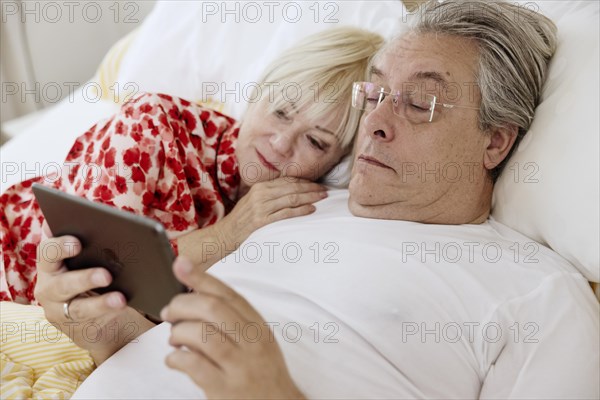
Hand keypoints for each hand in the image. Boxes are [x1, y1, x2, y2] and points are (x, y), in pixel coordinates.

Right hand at [34, 234, 154, 364]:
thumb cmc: (88, 273)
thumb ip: (90, 244)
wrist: (89, 311)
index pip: (47, 251)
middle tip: (106, 275)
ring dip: (100, 303)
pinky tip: (122, 307)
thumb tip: (109, 227)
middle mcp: (49, 287)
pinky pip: (92, 322)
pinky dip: (108, 314)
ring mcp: (59, 311)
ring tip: (120, 299)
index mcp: (49, 264)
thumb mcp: (85, 258)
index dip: (60, 246)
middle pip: (62, 284)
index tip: (77, 243)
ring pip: (78, 308)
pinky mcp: (74, 327)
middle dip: (85, 279)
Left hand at [161, 257, 304, 399]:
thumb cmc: (262, 372)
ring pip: (202, 335)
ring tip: (174, 339)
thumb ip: (232, 319)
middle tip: (169, 312)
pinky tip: (175, 359)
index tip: (180, 264)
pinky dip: (176, 358)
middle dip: (182, 305)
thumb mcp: (256, 341)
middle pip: (212, 309)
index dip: (201, 276)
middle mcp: (252, 343)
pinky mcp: (225, 389)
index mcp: (258, 326)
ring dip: (178, 333)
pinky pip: (194, 365)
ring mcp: (240, 367)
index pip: (227, 294)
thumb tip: (195, 292)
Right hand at [220, 177, 326, 244]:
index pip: (287, 181)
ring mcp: (261, 207)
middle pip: (292, 188)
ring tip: (322, 198)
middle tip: (325, 190)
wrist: (225, 235)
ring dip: (309, 197)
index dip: (305, 181)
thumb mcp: (253, 201)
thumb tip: (292, 191)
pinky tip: (311, 209)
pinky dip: (301, 210)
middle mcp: (260, 194)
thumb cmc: (241, 220)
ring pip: (291, 198)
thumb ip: (269, 194)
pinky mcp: (262, 221)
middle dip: (311, 188)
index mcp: (259, 187)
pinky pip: (286, 213)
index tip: (317, 184)